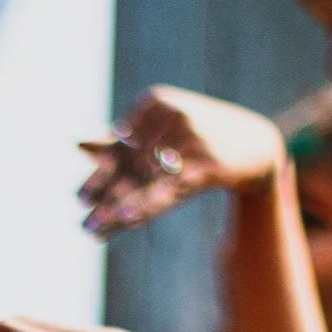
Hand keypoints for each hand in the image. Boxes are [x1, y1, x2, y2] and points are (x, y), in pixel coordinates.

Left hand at [79, 86, 287, 239]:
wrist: (255, 144)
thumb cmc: (198, 137)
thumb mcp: (162, 129)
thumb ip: (122, 136)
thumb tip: (76, 143)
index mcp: (156, 103)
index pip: (121, 145)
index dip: (99, 174)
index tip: (79, 199)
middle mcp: (173, 115)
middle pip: (131, 163)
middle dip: (105, 193)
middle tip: (82, 220)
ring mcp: (192, 138)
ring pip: (146, 179)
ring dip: (117, 207)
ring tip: (93, 229)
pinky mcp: (208, 162)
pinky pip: (169, 189)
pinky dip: (145, 205)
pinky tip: (125, 220)